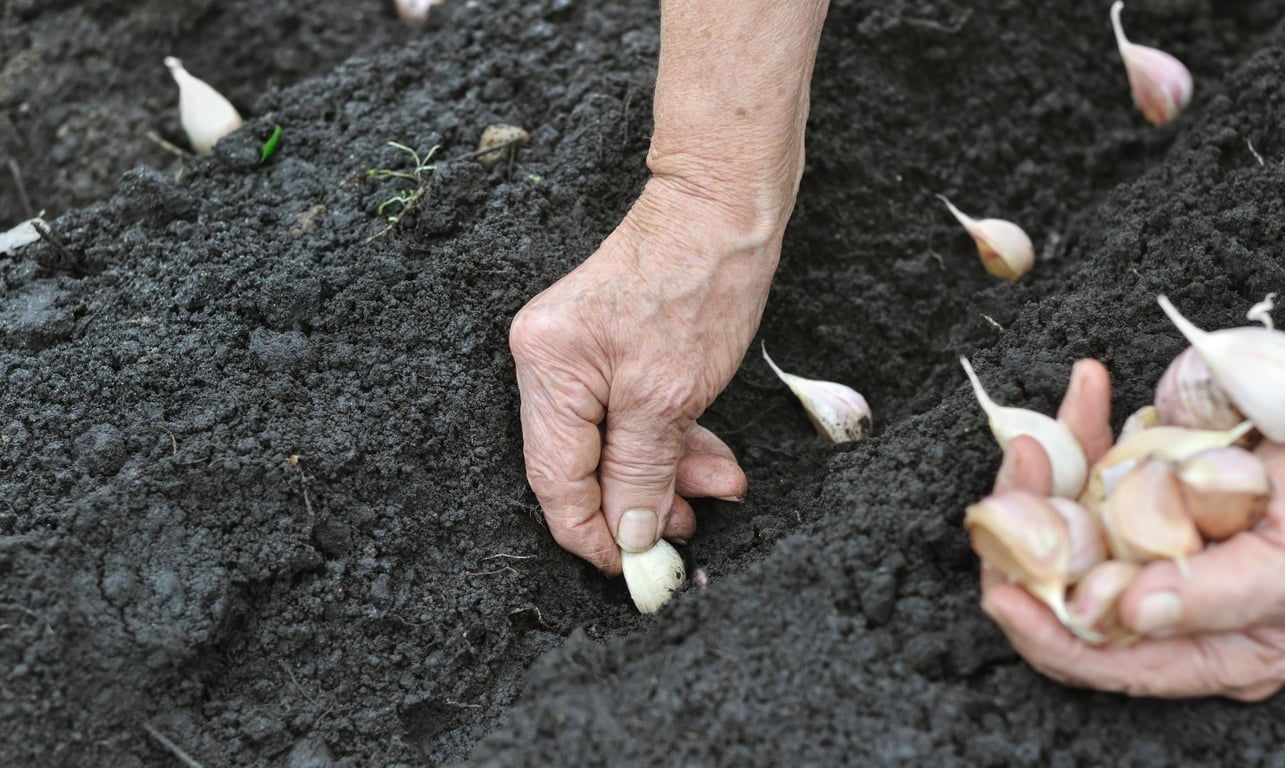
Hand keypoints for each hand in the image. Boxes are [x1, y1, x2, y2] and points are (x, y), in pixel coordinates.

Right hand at [509, 1, 828, 574]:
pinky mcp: (612, 346)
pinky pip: (632, 412)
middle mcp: (549, 361)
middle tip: (690, 531)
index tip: (635, 568)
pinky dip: (670, 438)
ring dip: (667, 472)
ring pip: (615, 441)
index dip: (593, 534)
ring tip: (719, 487)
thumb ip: (641, 471)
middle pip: (584, 464)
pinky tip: (710, 456)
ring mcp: (579, 352)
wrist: (725, 204)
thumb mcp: (671, 395)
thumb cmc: (699, 282)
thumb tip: (630, 535)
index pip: (555, 480)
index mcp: (547, 369)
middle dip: (641, 501)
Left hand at [981, 359, 1284, 699]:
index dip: (1046, 634)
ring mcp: (1152, 536)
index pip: (1105, 658)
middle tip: (1020, 477)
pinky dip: (1086, 425)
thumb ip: (1223, 593)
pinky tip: (1089, 385)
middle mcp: (1167, 598)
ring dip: (1044, 470)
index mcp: (1210, 646)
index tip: (1003, 596)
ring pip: (1066, 517)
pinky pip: (1098, 460)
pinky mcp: (1151, 481)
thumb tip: (1135, 613)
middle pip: (1065, 583)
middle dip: (1026, 531)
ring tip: (1036, 438)